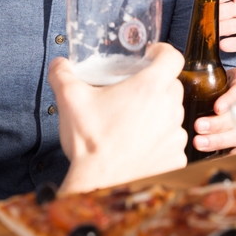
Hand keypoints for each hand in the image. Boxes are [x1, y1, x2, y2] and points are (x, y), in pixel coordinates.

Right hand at [48, 43, 187, 193]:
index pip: (172, 57)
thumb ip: (63, 74)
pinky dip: (161, 140)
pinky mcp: (177, 157)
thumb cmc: (88, 142)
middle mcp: (170, 108)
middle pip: (172, 85)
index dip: (163, 52)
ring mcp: (176, 135)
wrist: (96, 184)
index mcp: (150, 88)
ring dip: (160, 113)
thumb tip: (59, 64)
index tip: (152, 55)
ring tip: (135, 122)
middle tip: (135, 92)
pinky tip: (141, 144)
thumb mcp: (70, 99)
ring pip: (173, 113)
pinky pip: (173, 141)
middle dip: (157, 85)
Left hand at [192, 67, 235, 153]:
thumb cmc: (220, 77)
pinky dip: (224, 152)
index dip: (230, 100)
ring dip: (218, 140)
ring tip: (199, 142)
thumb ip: (205, 70)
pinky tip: (209, 155)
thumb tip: (181, 71)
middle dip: (219, 124)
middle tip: (199, 126)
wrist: (232, 86)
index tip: (217, 107)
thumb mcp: (217, 68)